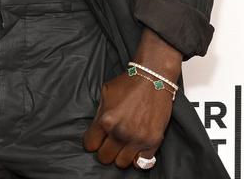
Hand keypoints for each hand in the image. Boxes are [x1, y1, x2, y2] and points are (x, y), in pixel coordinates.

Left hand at [83, 29, 180, 168]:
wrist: (154, 79)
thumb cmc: (130, 83)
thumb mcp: (105, 94)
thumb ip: (99, 113)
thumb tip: (96, 129)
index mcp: (106, 120)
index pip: (90, 144)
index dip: (91, 142)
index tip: (95, 140)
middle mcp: (121, 132)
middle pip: (104, 157)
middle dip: (104, 151)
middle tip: (108, 144)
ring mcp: (138, 139)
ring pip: (121, 163)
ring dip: (120, 156)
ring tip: (121, 147)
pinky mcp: (153, 141)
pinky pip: (142, 163)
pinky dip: (137, 159)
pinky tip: (134, 149)